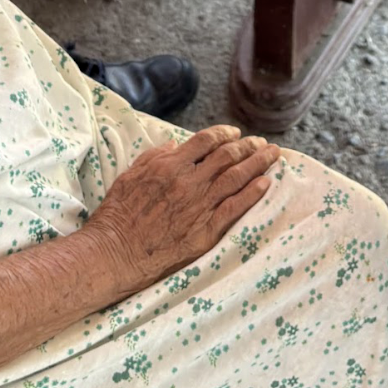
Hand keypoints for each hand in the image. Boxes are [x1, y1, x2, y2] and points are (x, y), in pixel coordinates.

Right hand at [88, 125, 280, 292]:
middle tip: (262, 143)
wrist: (114, 253)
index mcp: (170, 165)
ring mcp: (198, 207)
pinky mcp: (204, 232)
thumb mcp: (131, 174)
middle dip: (249, 146)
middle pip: (227, 156)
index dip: (225, 134)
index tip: (236, 133)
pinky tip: (265, 184)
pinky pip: (234, 209)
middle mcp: (188, 182)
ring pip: (236, 178)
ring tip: (273, 156)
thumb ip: (156, 156)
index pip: (207, 140)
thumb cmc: (118, 215)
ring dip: (258, 164)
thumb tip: (177, 144)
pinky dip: (252, 194)